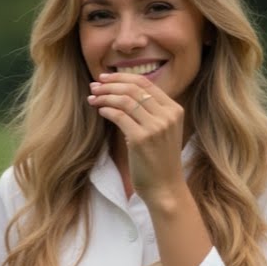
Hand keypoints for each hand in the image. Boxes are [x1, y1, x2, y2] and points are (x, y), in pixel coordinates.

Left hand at [88, 72, 186, 195]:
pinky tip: (99, 110)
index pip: (145, 83)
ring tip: (92, 98)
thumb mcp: (162, 130)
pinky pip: (119, 116)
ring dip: (104, 96)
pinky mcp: (141, 139)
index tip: (105, 77)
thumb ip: (151, 111)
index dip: (122, 77)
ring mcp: (155, 127)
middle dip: (109, 85)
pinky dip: (106, 110)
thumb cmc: (159, 160)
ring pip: (124, 100)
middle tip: (94, 86)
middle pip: (133, 89)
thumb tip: (122, 90)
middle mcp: (167, 116)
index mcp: (174, 110)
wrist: (165, 188)